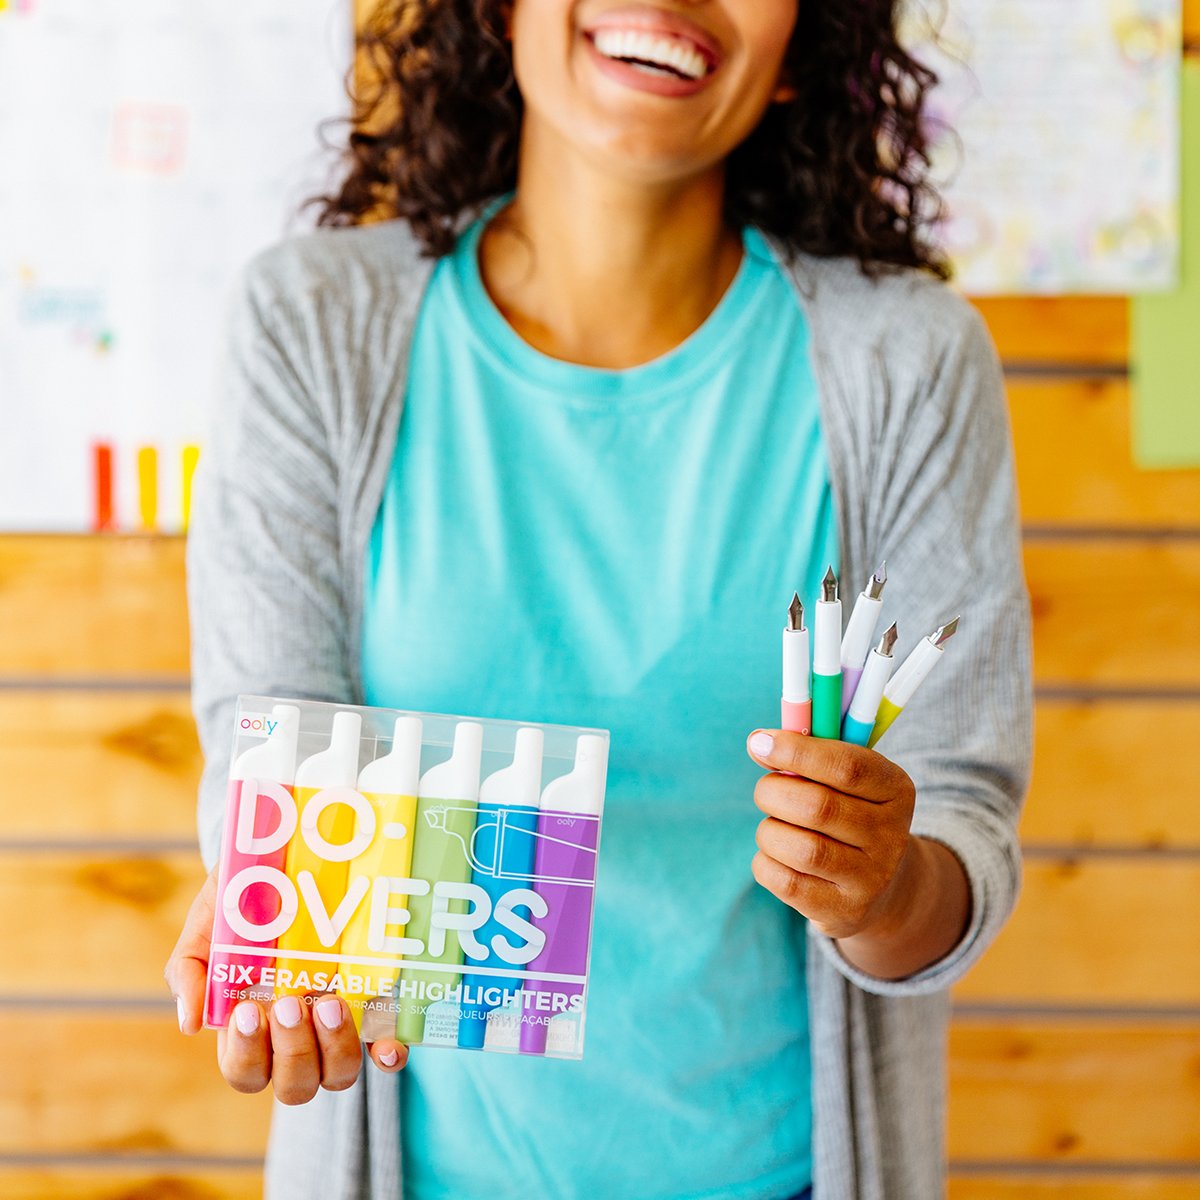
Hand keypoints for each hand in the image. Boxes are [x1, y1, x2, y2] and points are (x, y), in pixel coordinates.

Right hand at [164, 868, 407, 1103]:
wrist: (283, 866)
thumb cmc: (240, 906)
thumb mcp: (207, 927)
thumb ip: (188, 971)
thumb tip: (189, 1025)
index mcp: (252, 1030)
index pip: (246, 1072)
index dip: (247, 1055)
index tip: (247, 1011)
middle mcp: (296, 1037)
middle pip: (295, 1085)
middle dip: (292, 1051)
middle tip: (290, 1003)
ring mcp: (336, 1026)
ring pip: (338, 1074)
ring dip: (334, 1049)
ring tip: (330, 1002)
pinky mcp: (373, 1007)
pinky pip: (384, 1050)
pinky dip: (387, 1055)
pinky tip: (386, 1046)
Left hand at [745, 729, 917, 942]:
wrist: (881, 887)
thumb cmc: (848, 815)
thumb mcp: (848, 781)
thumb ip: (812, 755)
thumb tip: (760, 742)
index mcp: (896, 790)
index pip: (847, 766)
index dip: (797, 752)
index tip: (759, 742)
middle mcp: (891, 835)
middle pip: (818, 807)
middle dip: (773, 792)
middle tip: (766, 791)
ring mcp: (871, 878)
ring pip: (800, 849)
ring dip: (769, 831)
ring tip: (773, 826)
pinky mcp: (845, 910)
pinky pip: (786, 882)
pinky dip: (766, 862)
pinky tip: (775, 855)